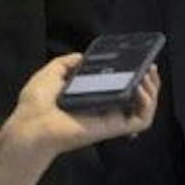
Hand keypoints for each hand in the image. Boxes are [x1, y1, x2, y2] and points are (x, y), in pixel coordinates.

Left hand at [7, 54, 160, 160]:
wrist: (31, 124)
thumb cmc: (36, 104)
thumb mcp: (51, 73)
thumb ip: (67, 62)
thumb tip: (82, 56)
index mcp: (92, 99)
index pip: (120, 91)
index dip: (134, 77)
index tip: (140, 62)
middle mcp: (104, 110)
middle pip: (137, 99)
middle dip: (149, 82)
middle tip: (150, 67)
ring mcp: (111, 120)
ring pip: (144, 110)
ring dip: (153, 92)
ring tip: (148, 75)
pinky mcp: (114, 128)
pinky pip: (142, 121)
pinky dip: (148, 104)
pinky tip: (141, 88)